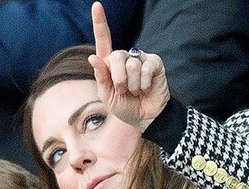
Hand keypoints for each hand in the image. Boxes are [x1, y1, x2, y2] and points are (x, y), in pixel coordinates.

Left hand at [87, 1, 169, 132]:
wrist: (146, 118)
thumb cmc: (125, 107)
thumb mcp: (107, 96)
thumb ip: (101, 77)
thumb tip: (93, 57)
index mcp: (110, 64)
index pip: (103, 40)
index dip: (100, 22)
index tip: (96, 5)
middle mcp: (125, 57)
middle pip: (116, 56)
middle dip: (118, 78)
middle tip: (123, 91)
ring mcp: (141, 58)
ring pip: (131, 64)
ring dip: (132, 84)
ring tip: (136, 91)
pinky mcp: (154, 63)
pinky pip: (146, 67)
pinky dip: (144, 83)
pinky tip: (146, 88)